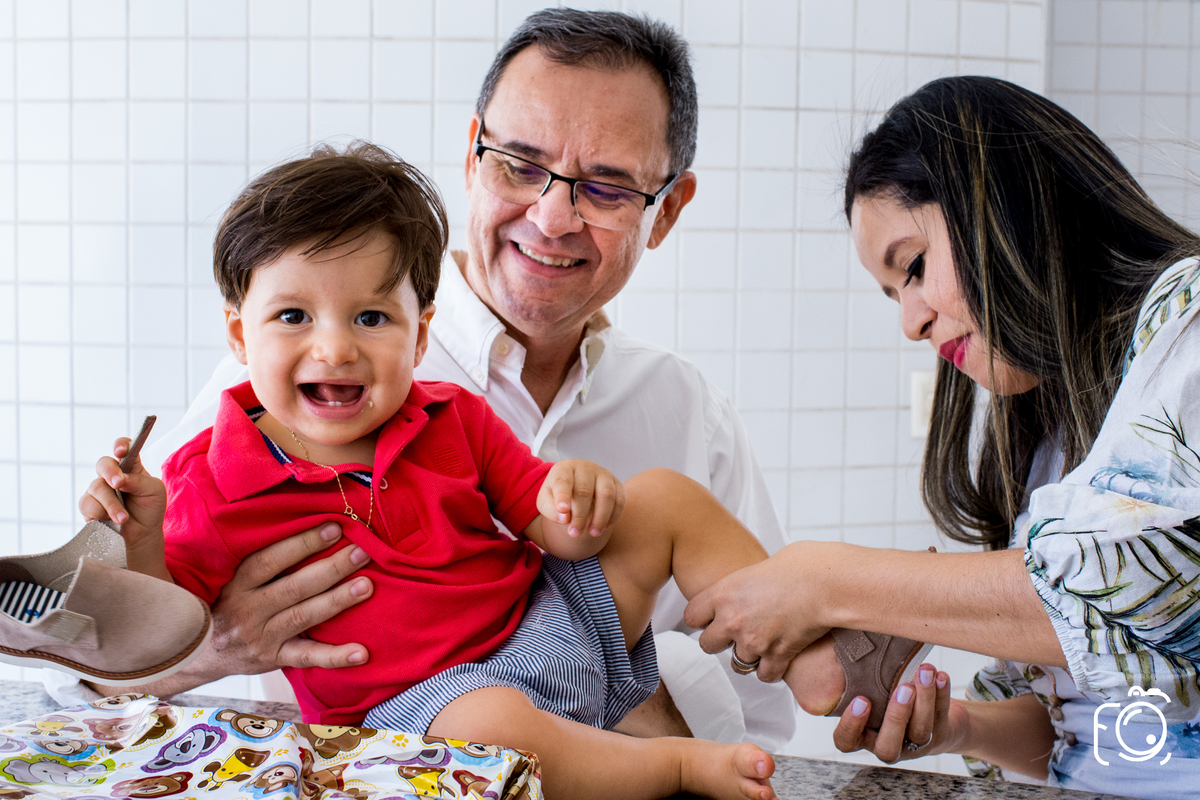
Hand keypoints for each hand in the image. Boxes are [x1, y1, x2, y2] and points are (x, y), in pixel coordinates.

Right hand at [80, 435, 167, 576]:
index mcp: (131, 466)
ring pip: (96, 487)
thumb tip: (119, 479)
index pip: (124, 448)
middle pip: (103, 463)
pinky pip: (87, 504)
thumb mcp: (154, 491)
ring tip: (123, 518)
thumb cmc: (150, 509)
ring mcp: (99, 490)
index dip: (120, 445)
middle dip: (109, 472)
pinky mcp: (89, 506)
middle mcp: (113, 475)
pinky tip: (109, 521)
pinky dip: (99, 514)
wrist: (142, 535)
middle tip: (118, 484)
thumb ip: (138, 481)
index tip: (120, 452)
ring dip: (111, 504)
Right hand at [203, 523, 374, 674]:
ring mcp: (262, 637)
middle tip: (362, 552)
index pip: (269, 560)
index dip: (302, 544)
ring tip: (367, 586)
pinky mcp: (274, 659)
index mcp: (238, 584)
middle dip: (331, 568)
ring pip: (304, 616)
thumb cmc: (229, 603)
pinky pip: (308, 658)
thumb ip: (264, 561)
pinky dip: (336, 657)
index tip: (334, 528)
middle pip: (294, 587)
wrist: (202, 651)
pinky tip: (362, 652)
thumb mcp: (233, 579)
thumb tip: (310, 525)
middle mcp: (248, 610)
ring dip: (337, 600)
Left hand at [537, 459, 624, 537]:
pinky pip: (619, 500)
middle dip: (580, 515)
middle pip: (584, 491)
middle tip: (575, 534)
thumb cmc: (559, 496)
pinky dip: (613, 516)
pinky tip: (603, 527)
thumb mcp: (546, 502)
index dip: (563, 495)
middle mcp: (585, 468)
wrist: (577, 489)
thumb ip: (550, 510)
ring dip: (600, 517)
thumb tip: (565, 518)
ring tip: (593, 533)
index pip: (563, 480)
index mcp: (563, 468)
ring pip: (606, 495)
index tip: (562, 510)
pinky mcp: (617, 484)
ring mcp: (603, 474)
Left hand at [685, 541, 836, 681]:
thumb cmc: (798, 565)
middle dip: (720, 641)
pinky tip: (779, 656)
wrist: (826, 582)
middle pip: (706, 644)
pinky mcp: (777, 656)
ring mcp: (754, 641)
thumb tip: (742, 590)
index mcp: (722, 593)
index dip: (701, 618)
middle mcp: (732, 620)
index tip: (711, 617)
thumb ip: (740, 585)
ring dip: (749, 655)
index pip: (690, 616)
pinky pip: (765, 675)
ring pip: (738, 663)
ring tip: (763, 641)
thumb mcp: (756, 567)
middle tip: (735, 633)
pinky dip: (772, 669)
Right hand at [832, 664, 966, 763]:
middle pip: (888, 748)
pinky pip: (941, 717)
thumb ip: (855, 682)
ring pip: (920, 730)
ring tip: (924, 671)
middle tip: (903, 689)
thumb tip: (836, 652)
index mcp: (864, 737)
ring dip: (924, 699)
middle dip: (896, 717)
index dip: (851, 726)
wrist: (933, 717)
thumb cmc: (887, 699)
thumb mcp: (869, 694)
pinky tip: (940, 676)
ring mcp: (916, 745)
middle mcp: (889, 745)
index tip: (861, 700)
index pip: (846, 742)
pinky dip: (942, 694)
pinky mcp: (940, 735)